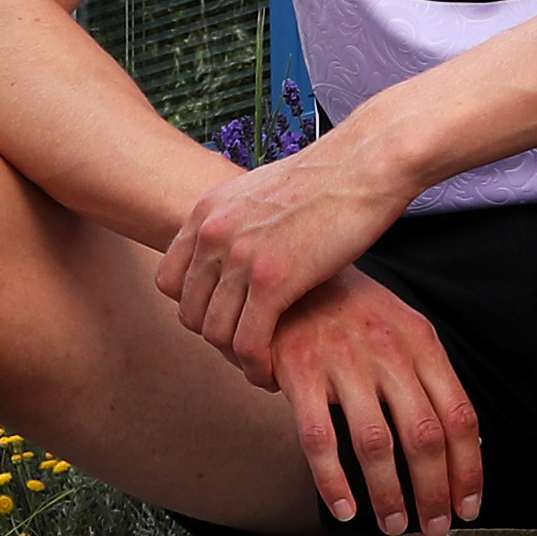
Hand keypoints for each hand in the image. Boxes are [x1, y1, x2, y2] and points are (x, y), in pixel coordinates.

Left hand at [156, 122, 418, 375]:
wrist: (367, 163)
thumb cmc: (330, 180)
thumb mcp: (262, 193)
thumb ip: (239, 221)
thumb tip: (237, 247)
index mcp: (206, 211)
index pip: (169, 281)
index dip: (196, 308)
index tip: (228, 319)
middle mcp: (213, 232)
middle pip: (190, 312)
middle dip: (218, 338)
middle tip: (250, 349)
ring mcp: (239, 256)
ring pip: (215, 333)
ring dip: (238, 359)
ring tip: (263, 365)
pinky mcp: (272, 280)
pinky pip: (248, 342)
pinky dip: (258, 366)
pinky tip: (274, 372)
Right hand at [267, 272, 481, 533]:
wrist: (290, 270)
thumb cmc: (352, 310)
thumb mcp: (403, 329)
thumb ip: (429, 379)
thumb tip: (462, 446)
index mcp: (423, 343)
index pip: (460, 416)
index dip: (468, 469)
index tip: (468, 506)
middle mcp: (389, 352)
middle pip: (425, 437)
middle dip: (434, 491)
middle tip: (434, 527)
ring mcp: (344, 361)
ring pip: (376, 444)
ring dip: (389, 494)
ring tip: (393, 524)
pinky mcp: (300, 371)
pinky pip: (320, 439)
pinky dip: (333, 481)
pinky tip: (344, 508)